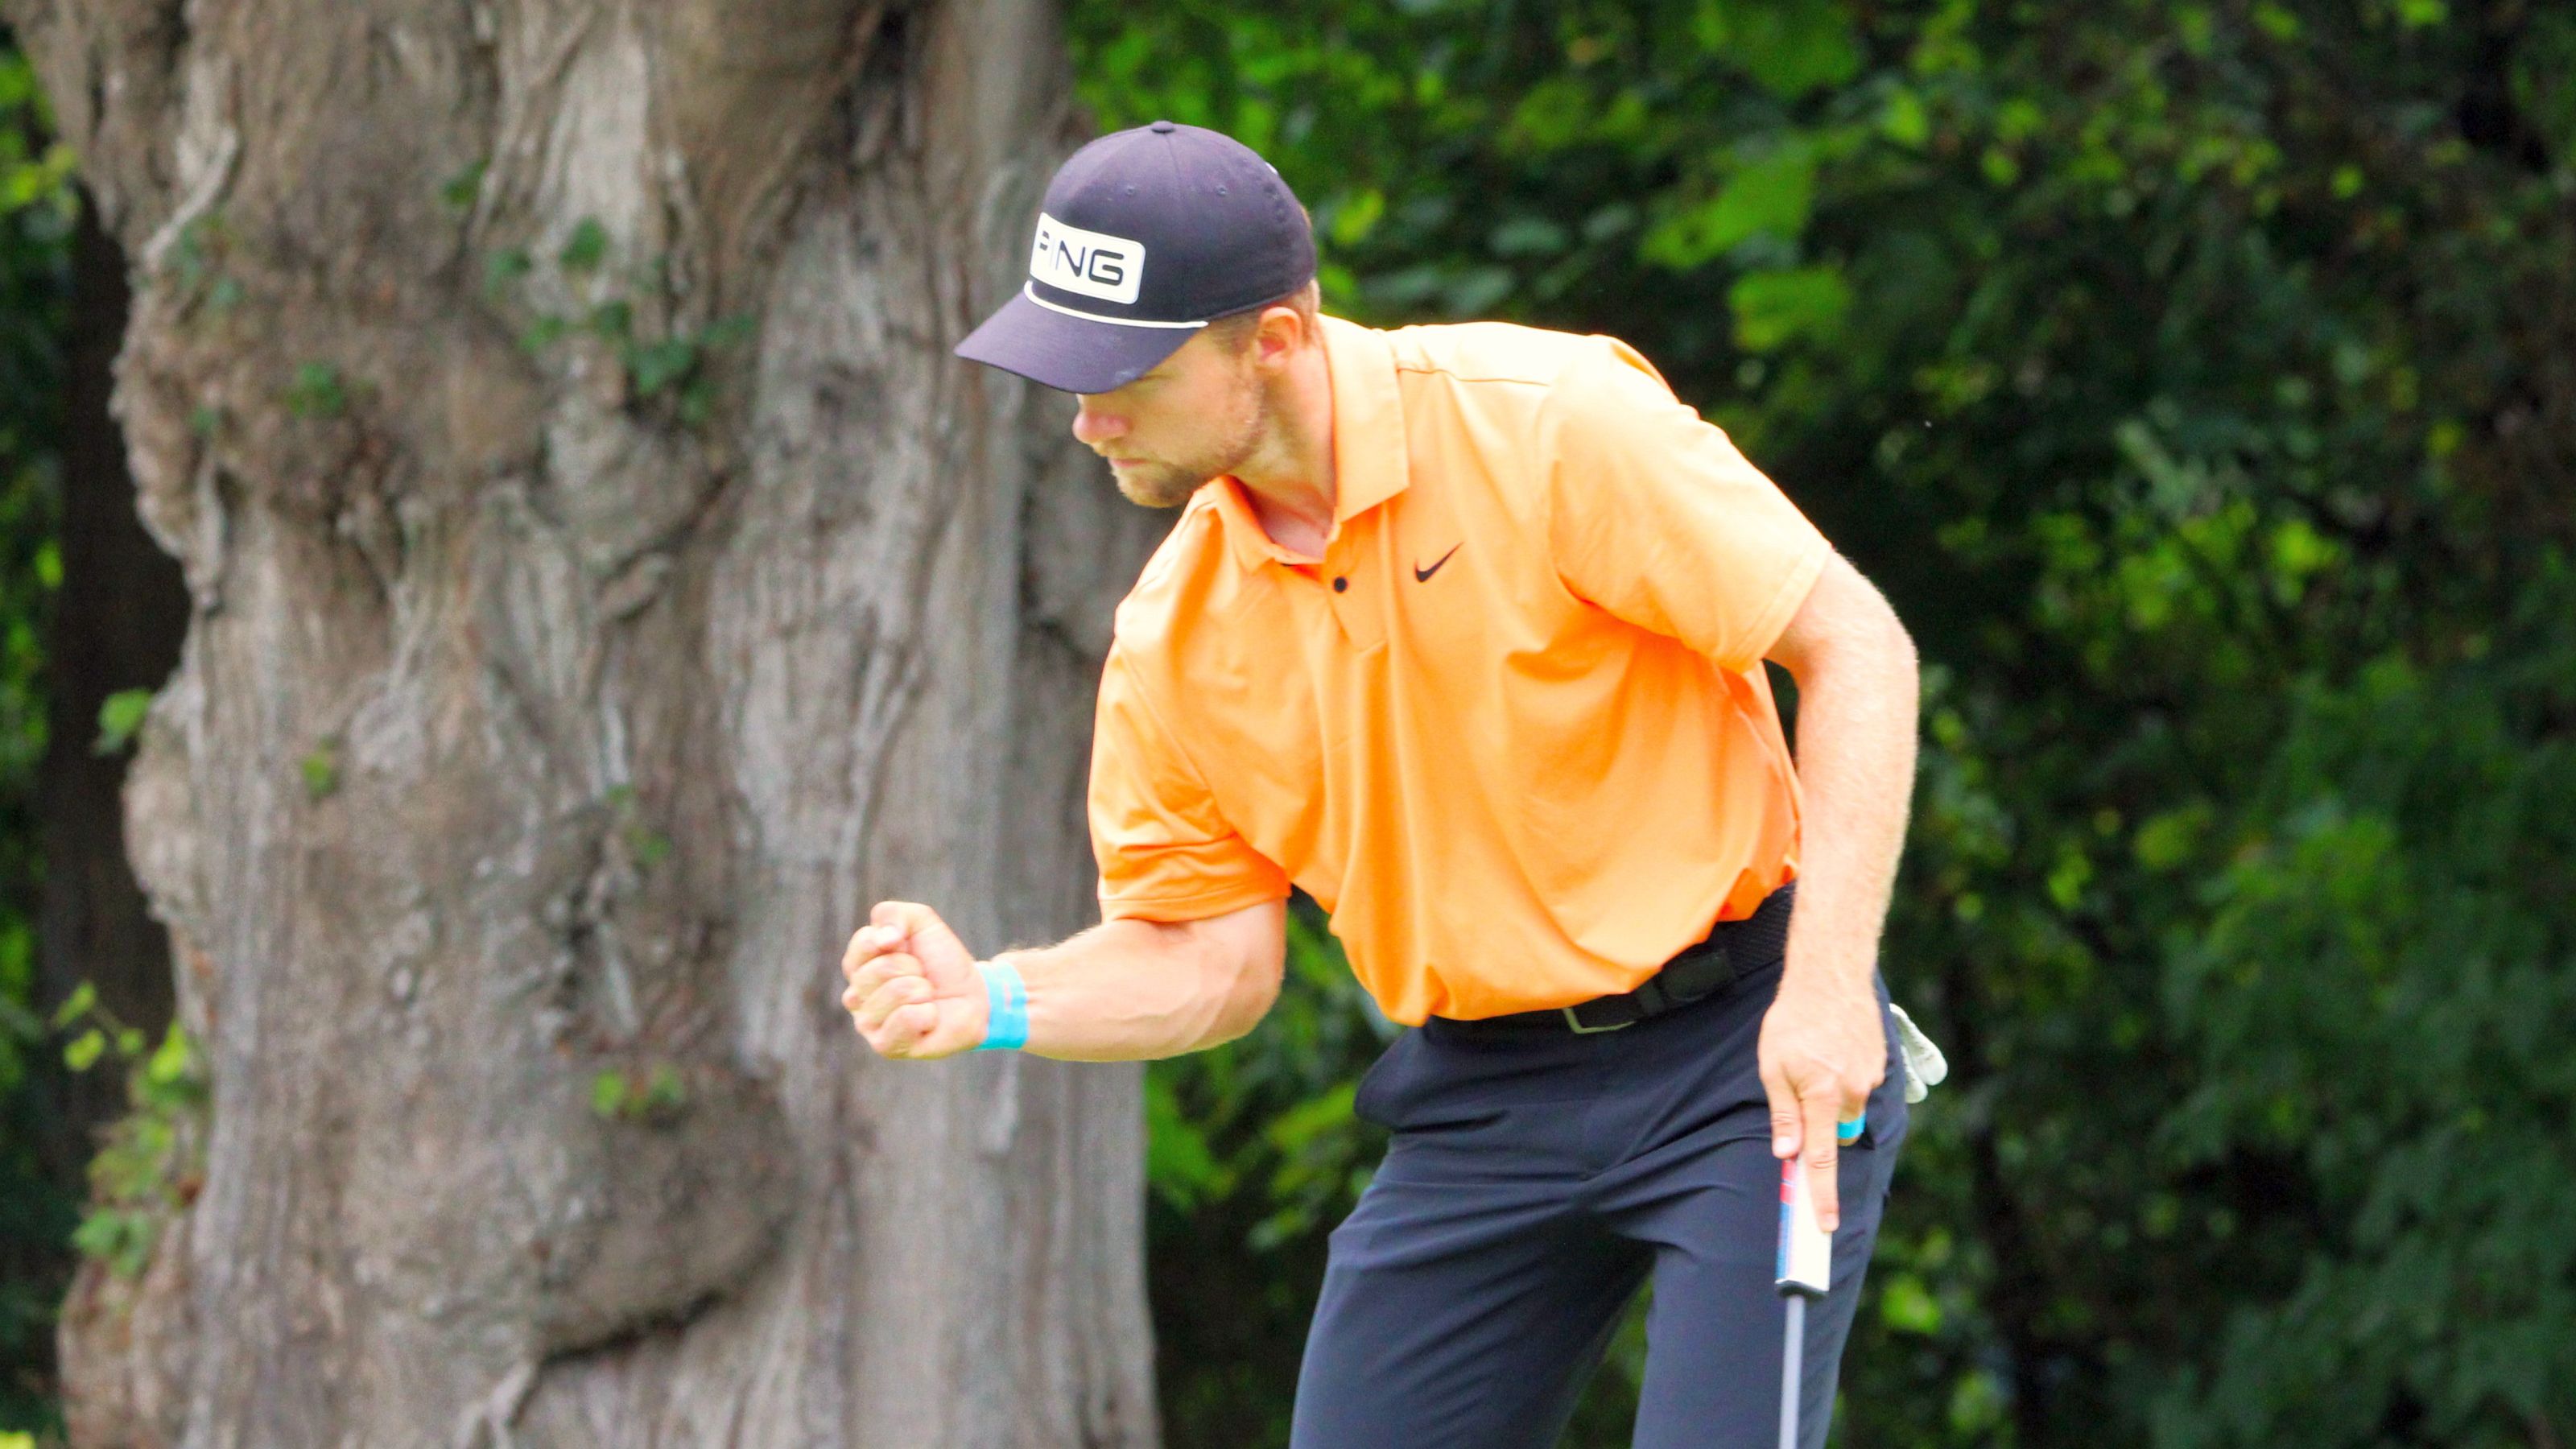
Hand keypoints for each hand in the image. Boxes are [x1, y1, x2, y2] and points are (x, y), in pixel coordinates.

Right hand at [839, 901, 985, 1059]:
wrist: (973, 995)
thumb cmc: (942, 961)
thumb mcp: (921, 922)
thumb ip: (893, 914)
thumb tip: (883, 938)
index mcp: (859, 965)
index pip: (865, 943)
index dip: (896, 941)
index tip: (909, 948)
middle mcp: (856, 995)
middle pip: (881, 969)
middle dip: (914, 968)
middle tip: (923, 977)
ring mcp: (868, 1023)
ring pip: (896, 992)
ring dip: (923, 991)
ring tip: (926, 997)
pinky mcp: (885, 1045)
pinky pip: (905, 1018)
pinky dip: (927, 1013)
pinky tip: (928, 1017)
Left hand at [1757, 970, 1885, 1231]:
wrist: (1831, 976)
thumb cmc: (1792, 1020)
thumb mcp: (1772, 1067)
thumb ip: (1783, 1114)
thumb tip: (1787, 1154)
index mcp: (1822, 1096)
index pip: (1821, 1159)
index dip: (1822, 1196)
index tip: (1826, 1225)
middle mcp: (1853, 1093)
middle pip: (1836, 1133)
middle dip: (1820, 1125)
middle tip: (1800, 1087)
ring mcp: (1871, 1079)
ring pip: (1848, 1108)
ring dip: (1832, 1096)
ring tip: (1814, 1056)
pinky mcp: (1881, 1064)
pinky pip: (1859, 1085)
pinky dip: (1844, 1076)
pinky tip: (1831, 1048)